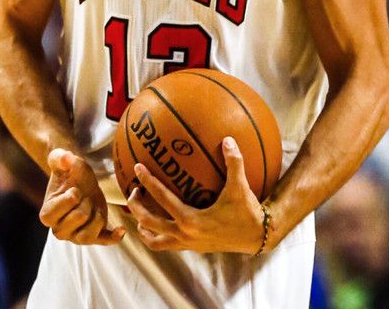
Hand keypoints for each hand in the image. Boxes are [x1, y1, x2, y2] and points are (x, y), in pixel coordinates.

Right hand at [39, 148, 124, 244]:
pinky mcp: (92, 237)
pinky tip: (121, 229)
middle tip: (84, 196)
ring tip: (94, 205)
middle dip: (87, 201)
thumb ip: (59, 157)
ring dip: (97, 215)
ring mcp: (74, 237)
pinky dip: (113, 238)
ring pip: (89, 234)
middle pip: (80, 216)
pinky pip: (103, 241)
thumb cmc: (69, 172)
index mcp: (47, 214)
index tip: (74, 189)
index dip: (74, 194)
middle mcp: (58, 230)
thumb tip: (66, 157)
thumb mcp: (63, 160)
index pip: (65, 206)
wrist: (81, 181)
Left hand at [127, 136, 265, 253]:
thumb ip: (234, 162)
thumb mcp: (240, 186)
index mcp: (191, 220)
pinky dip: (158, 236)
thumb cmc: (247, 211)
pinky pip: (167, 245)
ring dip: (143, 228)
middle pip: (149, 223)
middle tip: (132, 190)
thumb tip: (228, 140)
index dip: (148, 182)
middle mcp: (185, 234)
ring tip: (137, 214)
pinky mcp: (192, 248)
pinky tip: (159, 222)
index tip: (137, 168)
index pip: (162, 198)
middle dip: (136, 207)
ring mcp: (187, 244)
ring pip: (155, 241)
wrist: (257, 237)